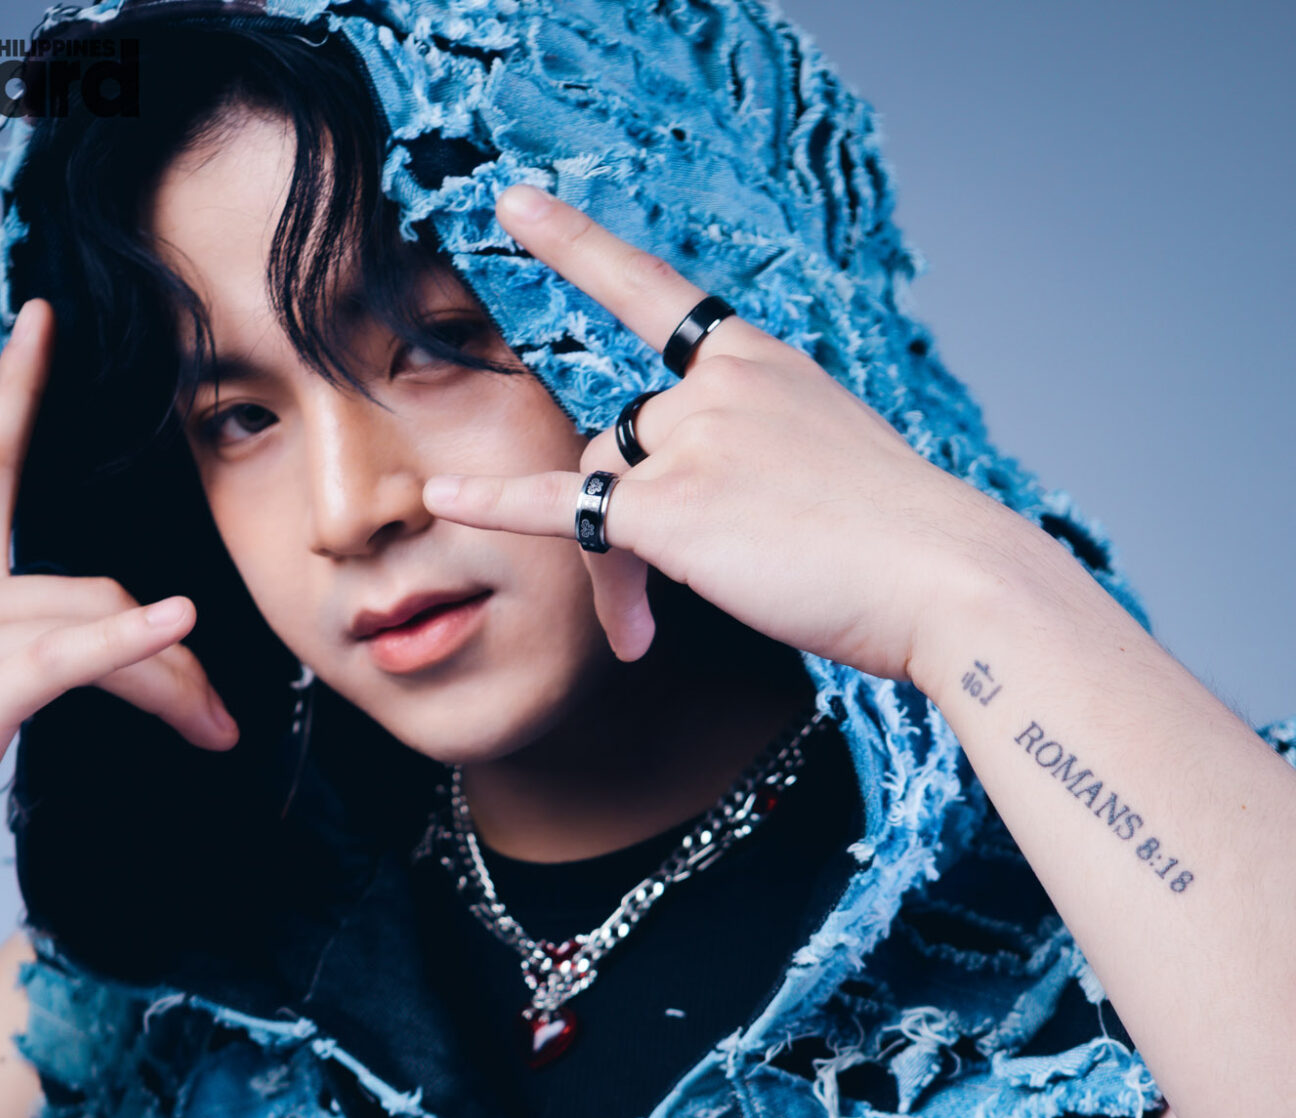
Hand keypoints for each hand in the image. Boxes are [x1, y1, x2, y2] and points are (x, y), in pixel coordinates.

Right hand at [0, 299, 237, 945]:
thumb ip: (20, 657)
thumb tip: (110, 657)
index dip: (15, 392)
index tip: (42, 322)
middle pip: (91, 586)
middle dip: (173, 656)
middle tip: (221, 718)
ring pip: (90, 627)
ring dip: (170, 682)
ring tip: (214, 731)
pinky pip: (60, 658)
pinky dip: (127, 641)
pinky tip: (178, 627)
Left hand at [423, 185, 1021, 673]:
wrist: (944, 578)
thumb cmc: (902, 545)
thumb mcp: (831, 468)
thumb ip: (753, 462)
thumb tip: (680, 513)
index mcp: (759, 363)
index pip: (655, 291)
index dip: (578, 247)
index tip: (517, 205)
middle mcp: (718, 384)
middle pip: (614, 442)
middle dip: (617, 527)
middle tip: (640, 620)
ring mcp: (693, 439)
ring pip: (598, 490)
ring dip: (611, 574)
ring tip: (640, 639)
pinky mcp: (671, 507)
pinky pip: (560, 509)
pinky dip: (496, 507)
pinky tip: (445, 502)